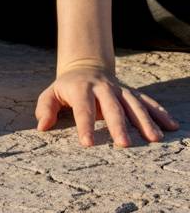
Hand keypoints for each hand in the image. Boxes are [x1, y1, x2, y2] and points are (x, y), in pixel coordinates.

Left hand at [35, 62, 179, 146]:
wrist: (86, 67)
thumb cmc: (66, 88)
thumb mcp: (51, 93)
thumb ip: (45, 108)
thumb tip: (42, 127)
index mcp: (81, 89)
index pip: (82, 109)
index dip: (85, 125)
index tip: (87, 144)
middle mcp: (102, 88)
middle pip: (112, 107)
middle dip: (119, 125)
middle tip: (125, 145)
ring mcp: (119, 90)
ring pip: (134, 104)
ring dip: (145, 121)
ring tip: (155, 139)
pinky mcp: (131, 93)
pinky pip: (147, 101)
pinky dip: (160, 113)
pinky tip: (171, 126)